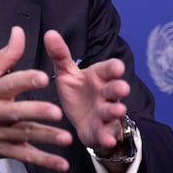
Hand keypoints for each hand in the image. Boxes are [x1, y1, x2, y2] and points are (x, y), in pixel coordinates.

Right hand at [0, 26, 72, 171]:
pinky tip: (59, 163)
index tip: (42, 77)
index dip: (25, 80)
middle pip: (17, 112)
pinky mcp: (3, 149)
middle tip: (56, 111)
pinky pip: (25, 155)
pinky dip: (43, 161)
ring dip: (45, 137)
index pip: (8, 83)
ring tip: (65, 138)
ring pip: (24, 135)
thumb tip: (19, 33)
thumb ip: (6, 54)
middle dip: (37, 112)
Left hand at [43, 29, 129, 151]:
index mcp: (98, 77)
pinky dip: (107, 137)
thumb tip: (49, 33)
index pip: (109, 69)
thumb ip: (60, 55)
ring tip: (118, 110)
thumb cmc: (78, 91)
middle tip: (122, 87)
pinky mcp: (101, 131)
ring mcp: (105, 112)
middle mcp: (105, 94)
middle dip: (119, 88)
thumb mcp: (67, 73)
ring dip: (116, 110)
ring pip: (113, 110)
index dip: (114, 68)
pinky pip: (106, 134)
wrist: (83, 119)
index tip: (117, 67)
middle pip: (114, 89)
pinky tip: (107, 139)